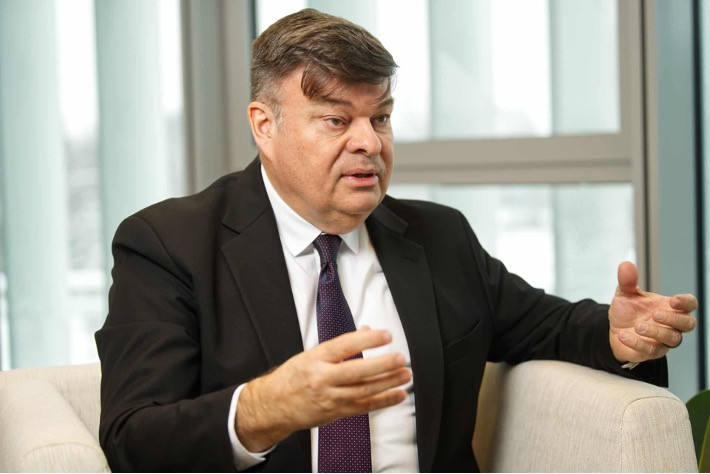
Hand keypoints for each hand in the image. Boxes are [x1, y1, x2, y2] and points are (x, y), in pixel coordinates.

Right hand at [235, 327, 410, 451]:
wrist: (273, 405)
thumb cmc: (292, 377)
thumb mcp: (310, 354)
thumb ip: (340, 346)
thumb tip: (366, 332)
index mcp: (316, 358)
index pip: (345, 345)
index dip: (367, 340)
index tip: (385, 335)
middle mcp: (323, 378)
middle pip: (358, 371)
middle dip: (383, 364)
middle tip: (400, 358)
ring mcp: (330, 397)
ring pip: (364, 390)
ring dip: (389, 382)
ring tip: (405, 374)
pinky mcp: (336, 412)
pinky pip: (364, 406)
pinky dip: (384, 401)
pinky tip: (398, 395)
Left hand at [609, 261, 696, 362]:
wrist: (614, 330)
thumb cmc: (628, 311)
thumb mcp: (625, 294)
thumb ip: (627, 281)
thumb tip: (625, 265)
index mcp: (670, 308)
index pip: (690, 305)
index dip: (686, 303)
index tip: (674, 300)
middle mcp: (671, 325)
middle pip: (688, 324)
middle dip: (674, 319)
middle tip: (656, 314)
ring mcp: (663, 340)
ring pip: (672, 339)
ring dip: (656, 332)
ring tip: (638, 326)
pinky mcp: (651, 352)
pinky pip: (650, 350)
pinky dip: (637, 343)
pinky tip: (623, 335)